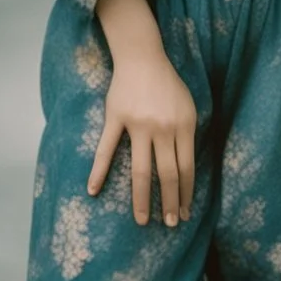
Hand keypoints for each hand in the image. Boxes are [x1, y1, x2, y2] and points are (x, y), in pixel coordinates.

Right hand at [87, 50, 196, 227]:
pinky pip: (106, 150)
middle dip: (169, 203)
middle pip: (167, 174)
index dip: (186, 193)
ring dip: (141, 199)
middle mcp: (162, 128)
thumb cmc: (167, 84)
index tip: (184, 213)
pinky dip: (99, 171)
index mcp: (183, 125)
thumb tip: (186, 170)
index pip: (186, 168)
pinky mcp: (116, 119)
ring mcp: (138, 125)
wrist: (143, 56)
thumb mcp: (187, 107)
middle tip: (169, 224)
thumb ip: (186, 136)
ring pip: (140, 170)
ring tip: (142, 220)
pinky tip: (93, 191)